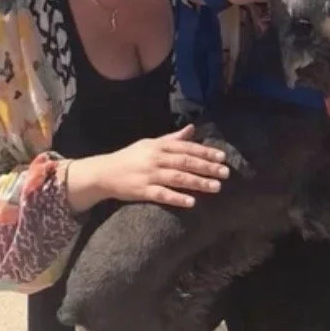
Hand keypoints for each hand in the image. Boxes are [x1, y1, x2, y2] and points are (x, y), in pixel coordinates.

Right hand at [74, 126, 231, 209]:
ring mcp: (149, 175)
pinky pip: (162, 195)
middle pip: (186, 162)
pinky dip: (177, 198)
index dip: (205, 152)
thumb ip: (172, 138)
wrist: (104, 172)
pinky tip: (191, 202)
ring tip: (216, 187)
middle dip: (207, 167)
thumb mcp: (150, 144)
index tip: (222, 157)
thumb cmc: (130, 157)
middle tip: (225, 173)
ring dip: (198, 182)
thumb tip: (192, 128)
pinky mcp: (142, 191)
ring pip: (178, 178)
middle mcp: (156, 159)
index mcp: (159, 146)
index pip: (187, 148)